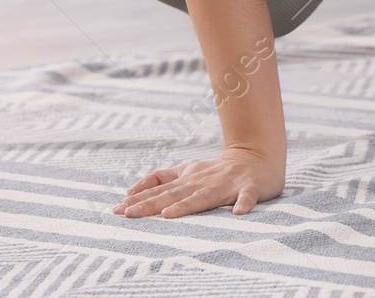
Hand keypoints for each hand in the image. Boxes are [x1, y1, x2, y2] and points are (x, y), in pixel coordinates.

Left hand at [112, 145, 284, 217]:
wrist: (256, 157)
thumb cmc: (217, 171)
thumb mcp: (187, 171)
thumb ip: (161, 178)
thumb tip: (131, 191)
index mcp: (188, 178)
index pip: (160, 189)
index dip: (139, 199)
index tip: (118, 210)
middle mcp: (203, 181)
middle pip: (174, 194)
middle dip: (151, 204)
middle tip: (129, 214)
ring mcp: (226, 184)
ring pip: (204, 196)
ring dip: (187, 205)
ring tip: (168, 215)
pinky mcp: (250, 188)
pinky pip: (246, 197)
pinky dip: (243, 204)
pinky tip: (237, 213)